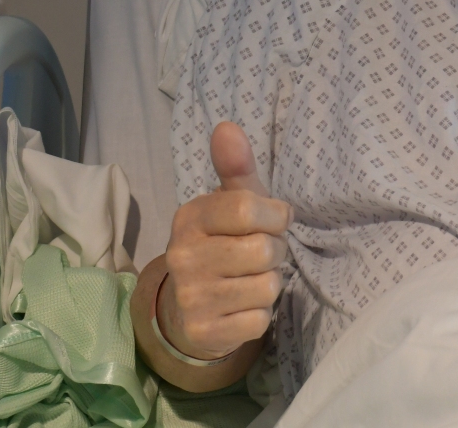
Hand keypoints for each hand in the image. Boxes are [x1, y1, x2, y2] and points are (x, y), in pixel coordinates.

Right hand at [159, 121, 291, 360]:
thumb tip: (227, 126)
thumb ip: (236, 166)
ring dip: (269, 284)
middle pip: (263, 251)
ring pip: (266, 287)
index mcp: (190, 217)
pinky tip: (241, 307)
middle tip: (258, 256)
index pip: (246, 208)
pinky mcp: (203, 331)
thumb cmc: (223, 242)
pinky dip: (260, 314)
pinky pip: (259, 320)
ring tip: (249, 279)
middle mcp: (183, 256)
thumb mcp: (232, 202)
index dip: (274, 216)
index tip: (273, 220)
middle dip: (274, 252)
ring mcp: (190, 297)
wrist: (190, 307)